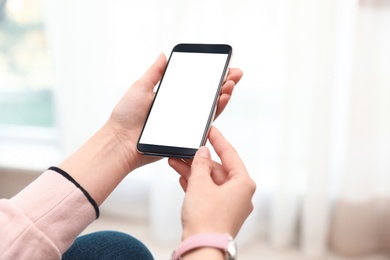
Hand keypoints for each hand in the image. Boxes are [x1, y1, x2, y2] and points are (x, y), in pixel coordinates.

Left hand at [107, 54, 242, 172]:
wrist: (121, 142)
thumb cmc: (126, 117)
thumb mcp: (140, 88)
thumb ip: (155, 73)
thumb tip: (164, 55)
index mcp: (171, 97)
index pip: (195, 85)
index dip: (210, 76)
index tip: (223, 66)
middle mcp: (181, 110)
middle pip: (207, 95)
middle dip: (224, 83)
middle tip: (235, 73)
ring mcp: (185, 123)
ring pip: (210, 108)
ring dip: (224, 94)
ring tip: (231, 83)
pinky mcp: (187, 135)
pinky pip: (205, 122)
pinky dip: (216, 110)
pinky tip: (222, 98)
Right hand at [169, 127, 255, 238]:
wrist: (202, 249)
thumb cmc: (206, 219)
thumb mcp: (200, 184)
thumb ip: (201, 164)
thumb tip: (203, 152)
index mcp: (243, 183)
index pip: (230, 154)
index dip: (218, 140)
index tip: (210, 130)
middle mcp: (240, 194)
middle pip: (218, 169)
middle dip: (198, 160)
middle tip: (183, 151)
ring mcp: (230, 205)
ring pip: (211, 181)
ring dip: (193, 172)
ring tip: (175, 163)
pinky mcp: (220, 214)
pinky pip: (208, 193)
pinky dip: (196, 185)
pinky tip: (182, 178)